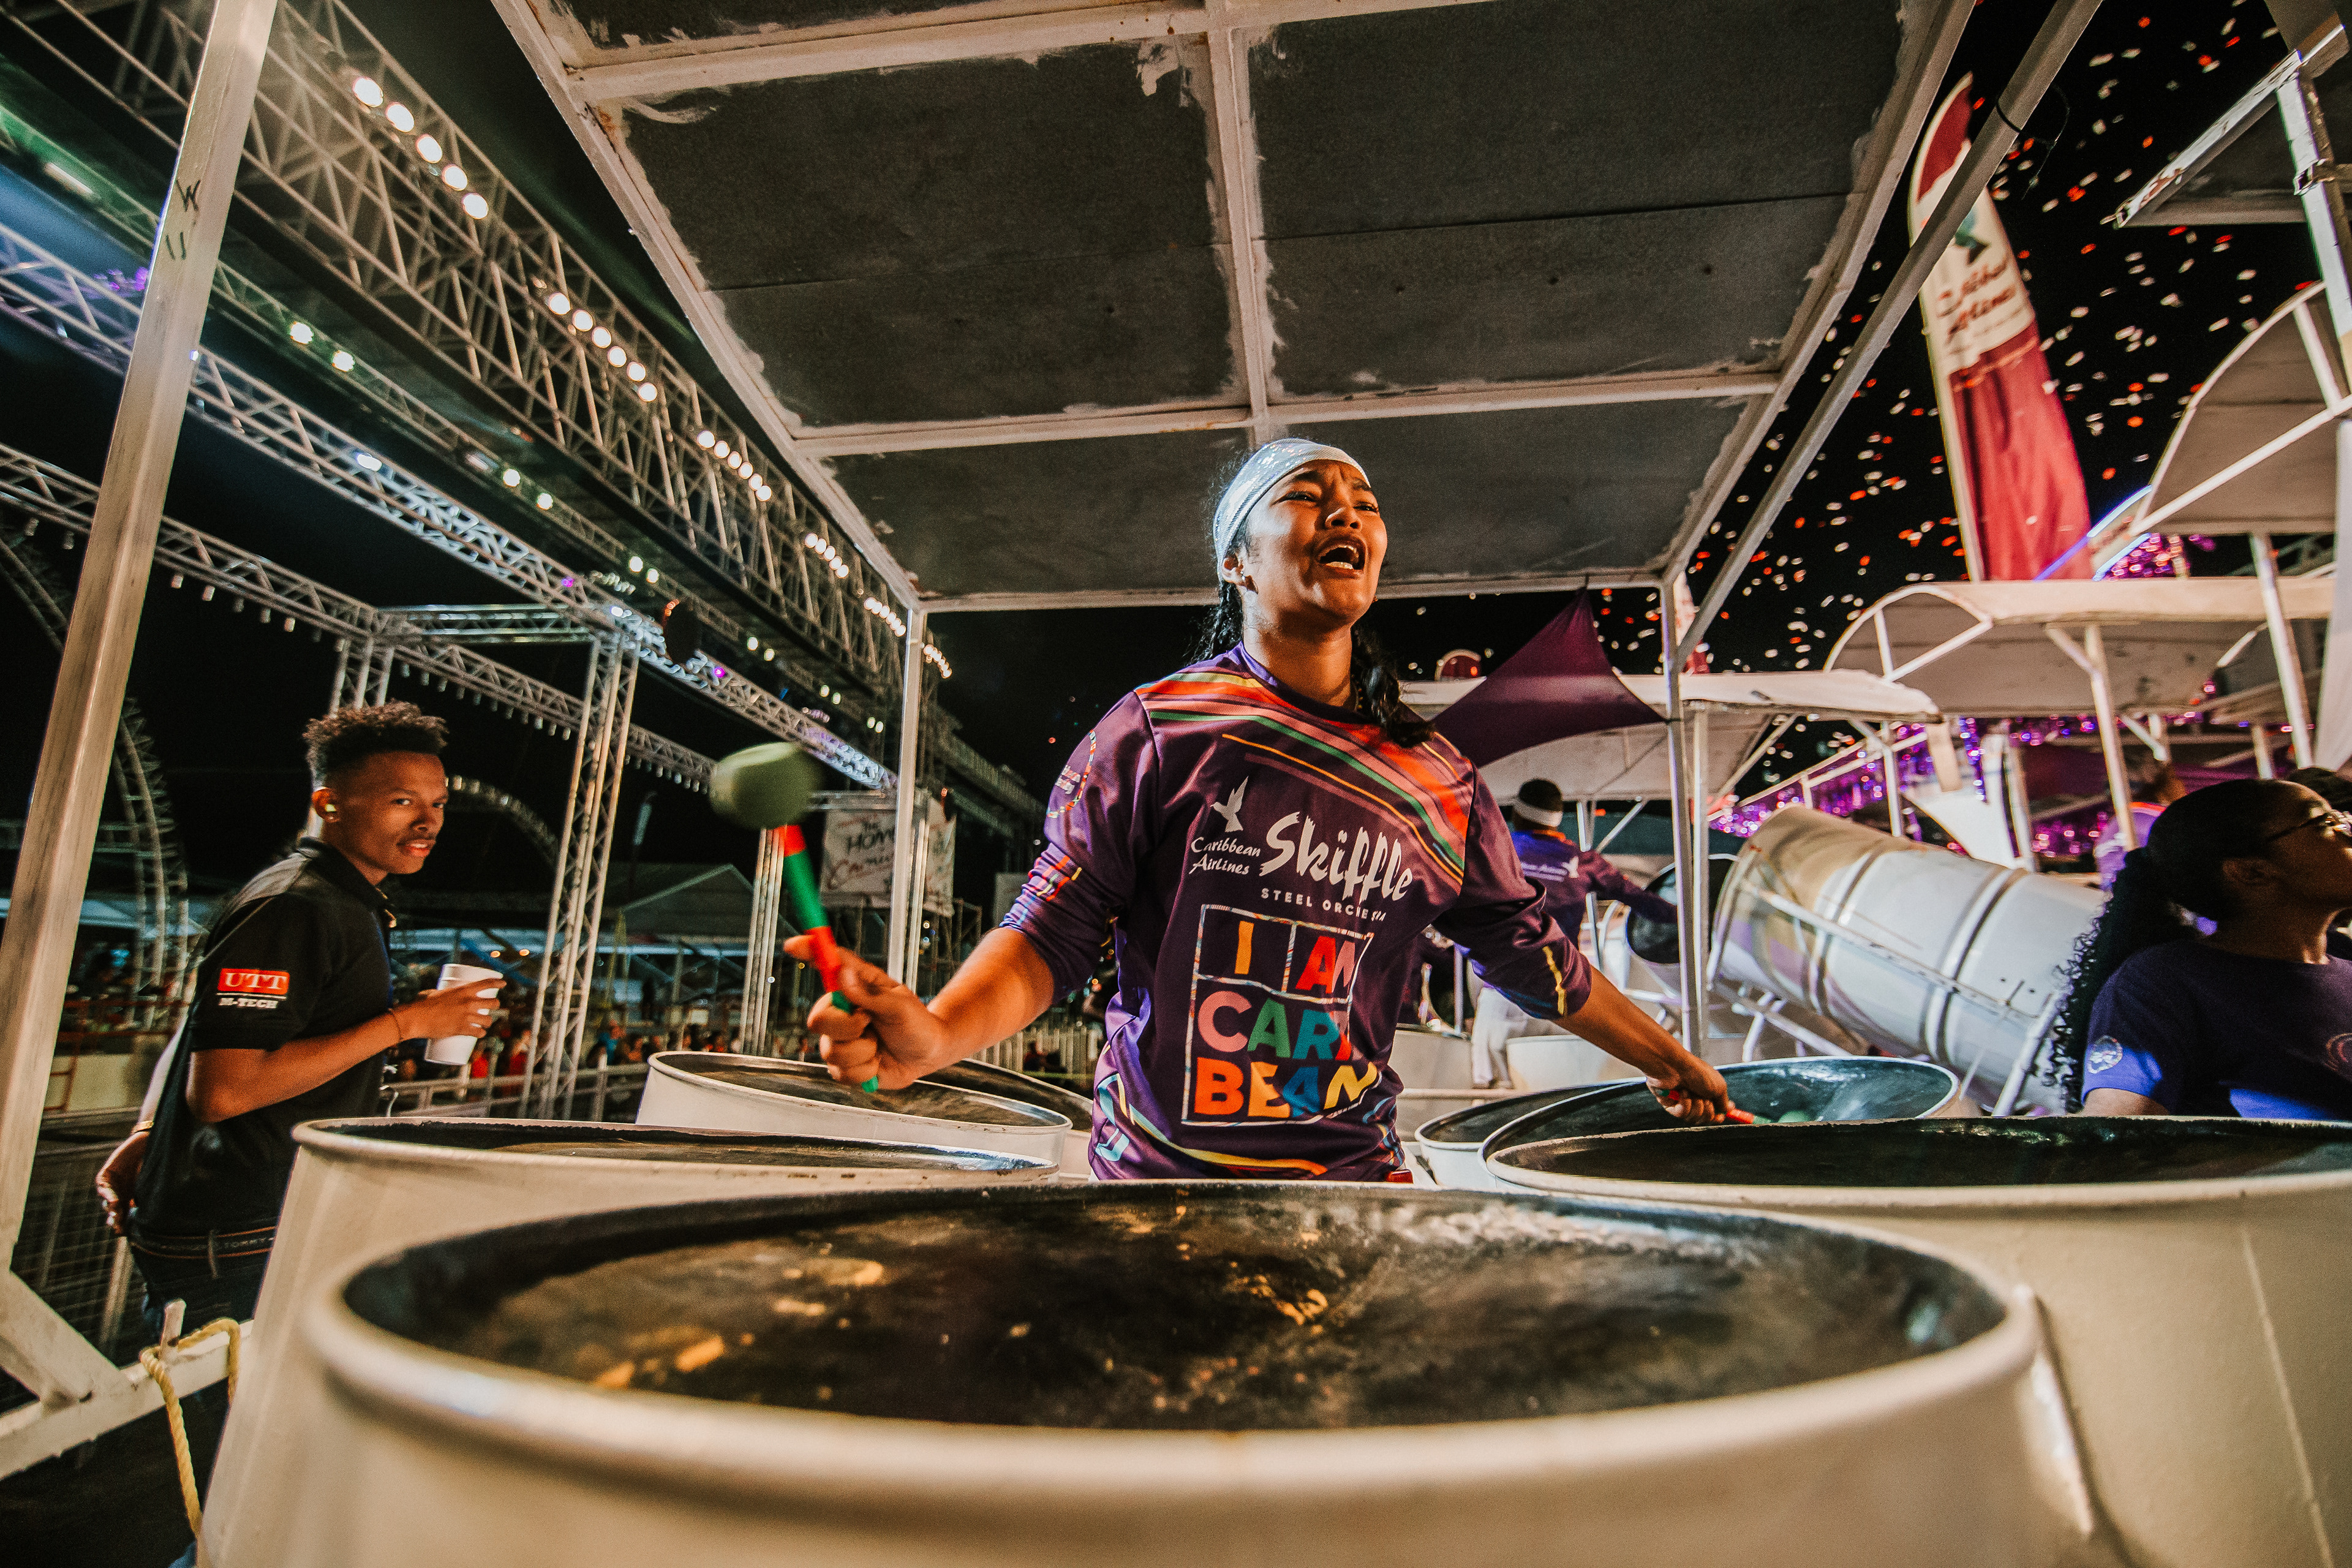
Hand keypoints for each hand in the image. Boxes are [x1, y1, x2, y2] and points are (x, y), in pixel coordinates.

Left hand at [95, 1127, 147, 1235]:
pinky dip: (107, 1195)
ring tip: (116, 1216)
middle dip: (115, 1220)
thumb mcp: (154, 1183)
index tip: (127, 1233)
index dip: (125, 1224)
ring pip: (107, 1201)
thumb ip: (152, 1196)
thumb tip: (162, 1217)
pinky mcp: (105, 1174)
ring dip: (111, 1209)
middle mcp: (120, 1193)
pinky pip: (102, 1187)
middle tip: (118, 1228)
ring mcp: (111, 1185)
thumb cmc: (156, 1162)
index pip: (125, 1215)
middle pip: (113, 1211)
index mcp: (131, 1198)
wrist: (150, 1141)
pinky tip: (114, 1201)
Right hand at [397, 978, 505, 1041]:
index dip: (498, 982)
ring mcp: (467, 1016)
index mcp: (463, 990)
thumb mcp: (433, 993)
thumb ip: (438, 992)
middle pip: (493, 1003)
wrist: (416, 1018)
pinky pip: (479, 1032)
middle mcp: (469, 1002)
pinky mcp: (462, 1029)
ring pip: (488, 1020)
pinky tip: (480, 1034)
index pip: (487, 983)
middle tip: (490, 1008)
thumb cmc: (421, 1004)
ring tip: (484, 1024)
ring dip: (487, 1022)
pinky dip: (481, 1034)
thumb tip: (436, 994)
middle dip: (495, 1006)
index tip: (503, 983)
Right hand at [784, 936, 953, 1090]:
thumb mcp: (899, 1005)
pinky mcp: (843, 1066)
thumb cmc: (916, 1023)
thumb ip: (869, 993)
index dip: (807, 952)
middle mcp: (840, 1012)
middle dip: (847, 1026)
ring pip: (832, 1051)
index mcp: (853, 988)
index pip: (826, 966)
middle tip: (868, 1022)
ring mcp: (839, 1040)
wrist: (927, 1054)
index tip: (792, 945)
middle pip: (817, 1019)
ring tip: (879, 1045)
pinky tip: (877, 1062)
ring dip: (864, 1051)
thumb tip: (842, 974)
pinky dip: (867, 1071)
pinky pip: (843, 1073)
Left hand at [1646, 1057, 1746, 1124]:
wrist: (1676, 1066)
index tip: (1720, 1117)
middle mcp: (1694, 1097)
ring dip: (1696, 1107)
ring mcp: (1681, 1102)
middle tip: (1705, 1100)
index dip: (1717, 1117)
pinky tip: (1682, 1093)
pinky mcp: (1669, 1104)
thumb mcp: (1719, 1086)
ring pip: (1693, 1118)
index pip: (1713, 1111)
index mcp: (1706, 1091)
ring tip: (1692, 1093)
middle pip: (1704, 1119)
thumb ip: (1724, 1101)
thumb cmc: (1698, 1072)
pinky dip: (1685, 1104)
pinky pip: (1681, 1114)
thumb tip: (1726, 1110)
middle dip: (1707, 1112)